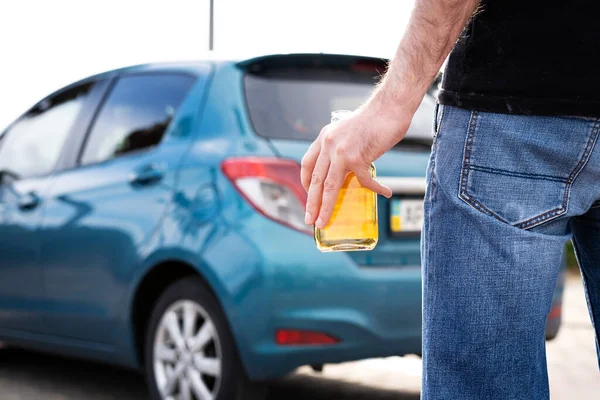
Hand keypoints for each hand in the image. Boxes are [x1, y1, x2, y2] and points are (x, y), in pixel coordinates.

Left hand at [301, 102, 410, 228]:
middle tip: (309, 219)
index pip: (307, 164)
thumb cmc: (374, 120)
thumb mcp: (347, 131)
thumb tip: (344, 169)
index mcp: (324, 137)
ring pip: (330, 186)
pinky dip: (376, 188)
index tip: (308, 195)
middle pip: (315, 180)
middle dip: (311, 203)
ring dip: (326, 207)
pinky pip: (364, 181)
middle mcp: (328, 144)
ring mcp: (341, 152)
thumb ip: (340, 148)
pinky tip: (385, 192)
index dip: (305, 182)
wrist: (389, 107)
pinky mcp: (358, 157)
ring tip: (324, 221)